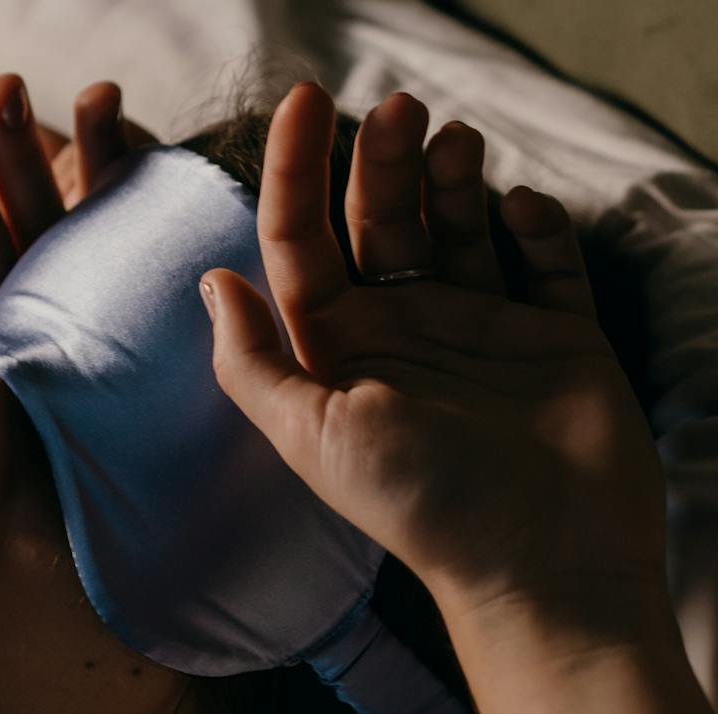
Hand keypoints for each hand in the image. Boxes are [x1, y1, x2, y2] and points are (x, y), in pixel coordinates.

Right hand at [0, 75, 153, 371]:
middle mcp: (27, 303)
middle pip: (41, 246)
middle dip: (5, 172)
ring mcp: (59, 246)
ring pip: (79, 207)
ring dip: (46, 147)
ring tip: (0, 88)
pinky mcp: (79, 193)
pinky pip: (112, 175)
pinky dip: (109, 137)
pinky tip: (97, 99)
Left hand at [202, 85, 666, 638]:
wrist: (542, 562)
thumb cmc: (420, 503)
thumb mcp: (310, 434)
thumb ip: (253, 361)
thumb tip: (210, 279)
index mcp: (336, 348)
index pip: (301, 241)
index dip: (296, 170)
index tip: (303, 100)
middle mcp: (402, 331)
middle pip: (379, 219)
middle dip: (381, 159)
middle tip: (398, 110)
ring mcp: (481, 329)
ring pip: (458, 226)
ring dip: (453, 176)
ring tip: (455, 142)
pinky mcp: (556, 336)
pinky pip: (545, 262)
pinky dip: (534, 226)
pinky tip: (520, 208)